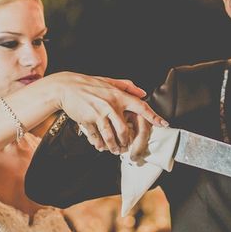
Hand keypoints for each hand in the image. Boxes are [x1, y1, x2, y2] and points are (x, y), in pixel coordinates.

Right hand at [52, 72, 166, 152]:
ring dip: (113, 146)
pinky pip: (96, 136)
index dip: (153, 116)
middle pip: (124, 130)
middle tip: (126, 147)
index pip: (141, 106)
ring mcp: (98, 113)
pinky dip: (99, 144)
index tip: (163, 124)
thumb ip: (127, 86)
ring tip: (114, 150)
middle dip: (126, 142)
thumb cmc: (89, 84)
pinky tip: (100, 147)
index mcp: (118, 95)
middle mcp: (110, 105)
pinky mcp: (87, 120)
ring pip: (110, 136)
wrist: (66, 87)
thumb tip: (143, 92)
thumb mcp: (109, 81)